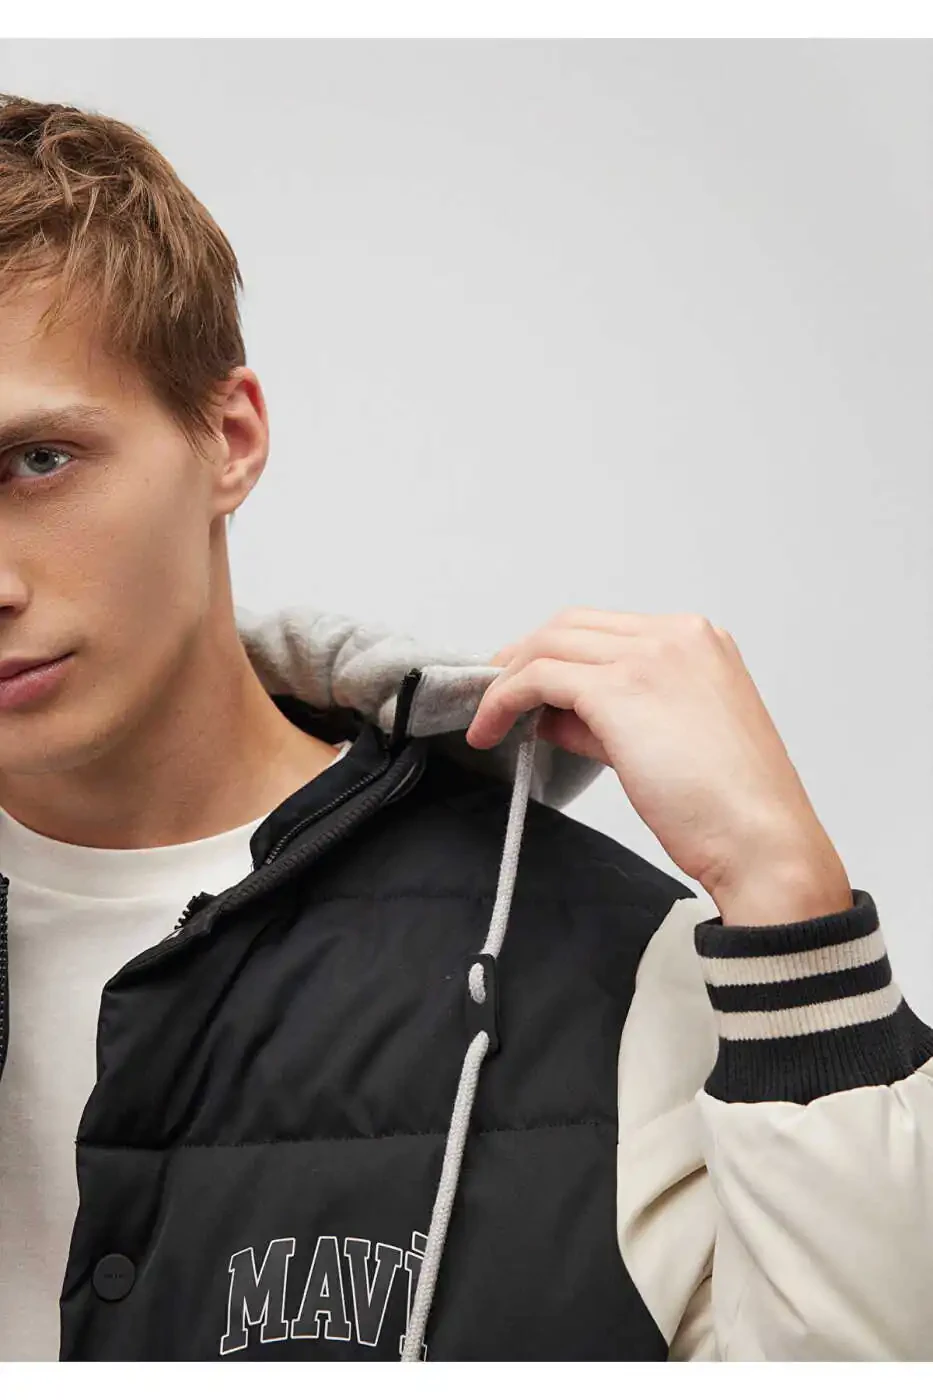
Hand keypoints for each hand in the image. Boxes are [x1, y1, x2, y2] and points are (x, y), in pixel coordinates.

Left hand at [465, 607, 851, 925]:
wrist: (762, 842)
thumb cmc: (730, 808)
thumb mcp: (671, 740)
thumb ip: (614, 716)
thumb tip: (554, 714)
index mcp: (700, 640)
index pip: (606, 630)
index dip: (556, 655)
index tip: (528, 686)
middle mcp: (677, 635)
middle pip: (571, 626)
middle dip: (523, 658)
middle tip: (494, 695)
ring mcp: (650, 656)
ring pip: (549, 644)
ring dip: (507, 679)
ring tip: (488, 719)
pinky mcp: (620, 690)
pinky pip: (539, 678)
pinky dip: (504, 700)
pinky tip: (491, 730)